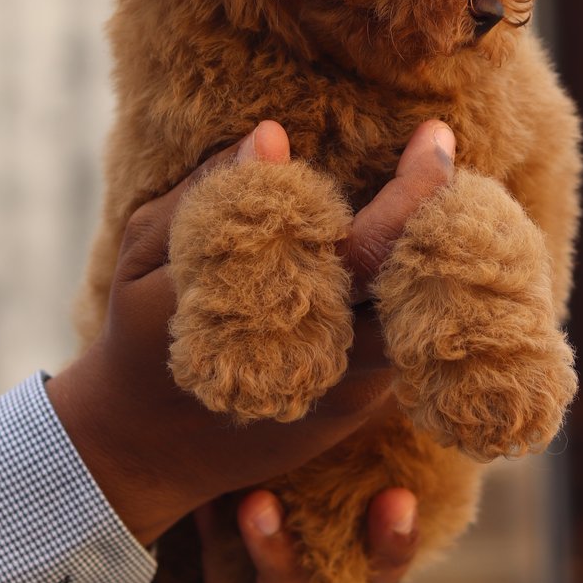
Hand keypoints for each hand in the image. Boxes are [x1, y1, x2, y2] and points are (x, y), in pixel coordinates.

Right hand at [46, 120, 453, 543]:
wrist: (142, 450)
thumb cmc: (137, 333)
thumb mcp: (144, 253)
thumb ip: (209, 195)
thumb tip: (272, 135)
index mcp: (266, 310)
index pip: (368, 245)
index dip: (413, 189)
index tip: (436, 133)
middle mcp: (320, 357)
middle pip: (409, 281)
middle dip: (439, 205)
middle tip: (445, 140)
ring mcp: (345, 391)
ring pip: (420, 315)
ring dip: (440, 249)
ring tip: (444, 182)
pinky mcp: (356, 409)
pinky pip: (409, 340)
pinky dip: (427, 286)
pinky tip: (427, 234)